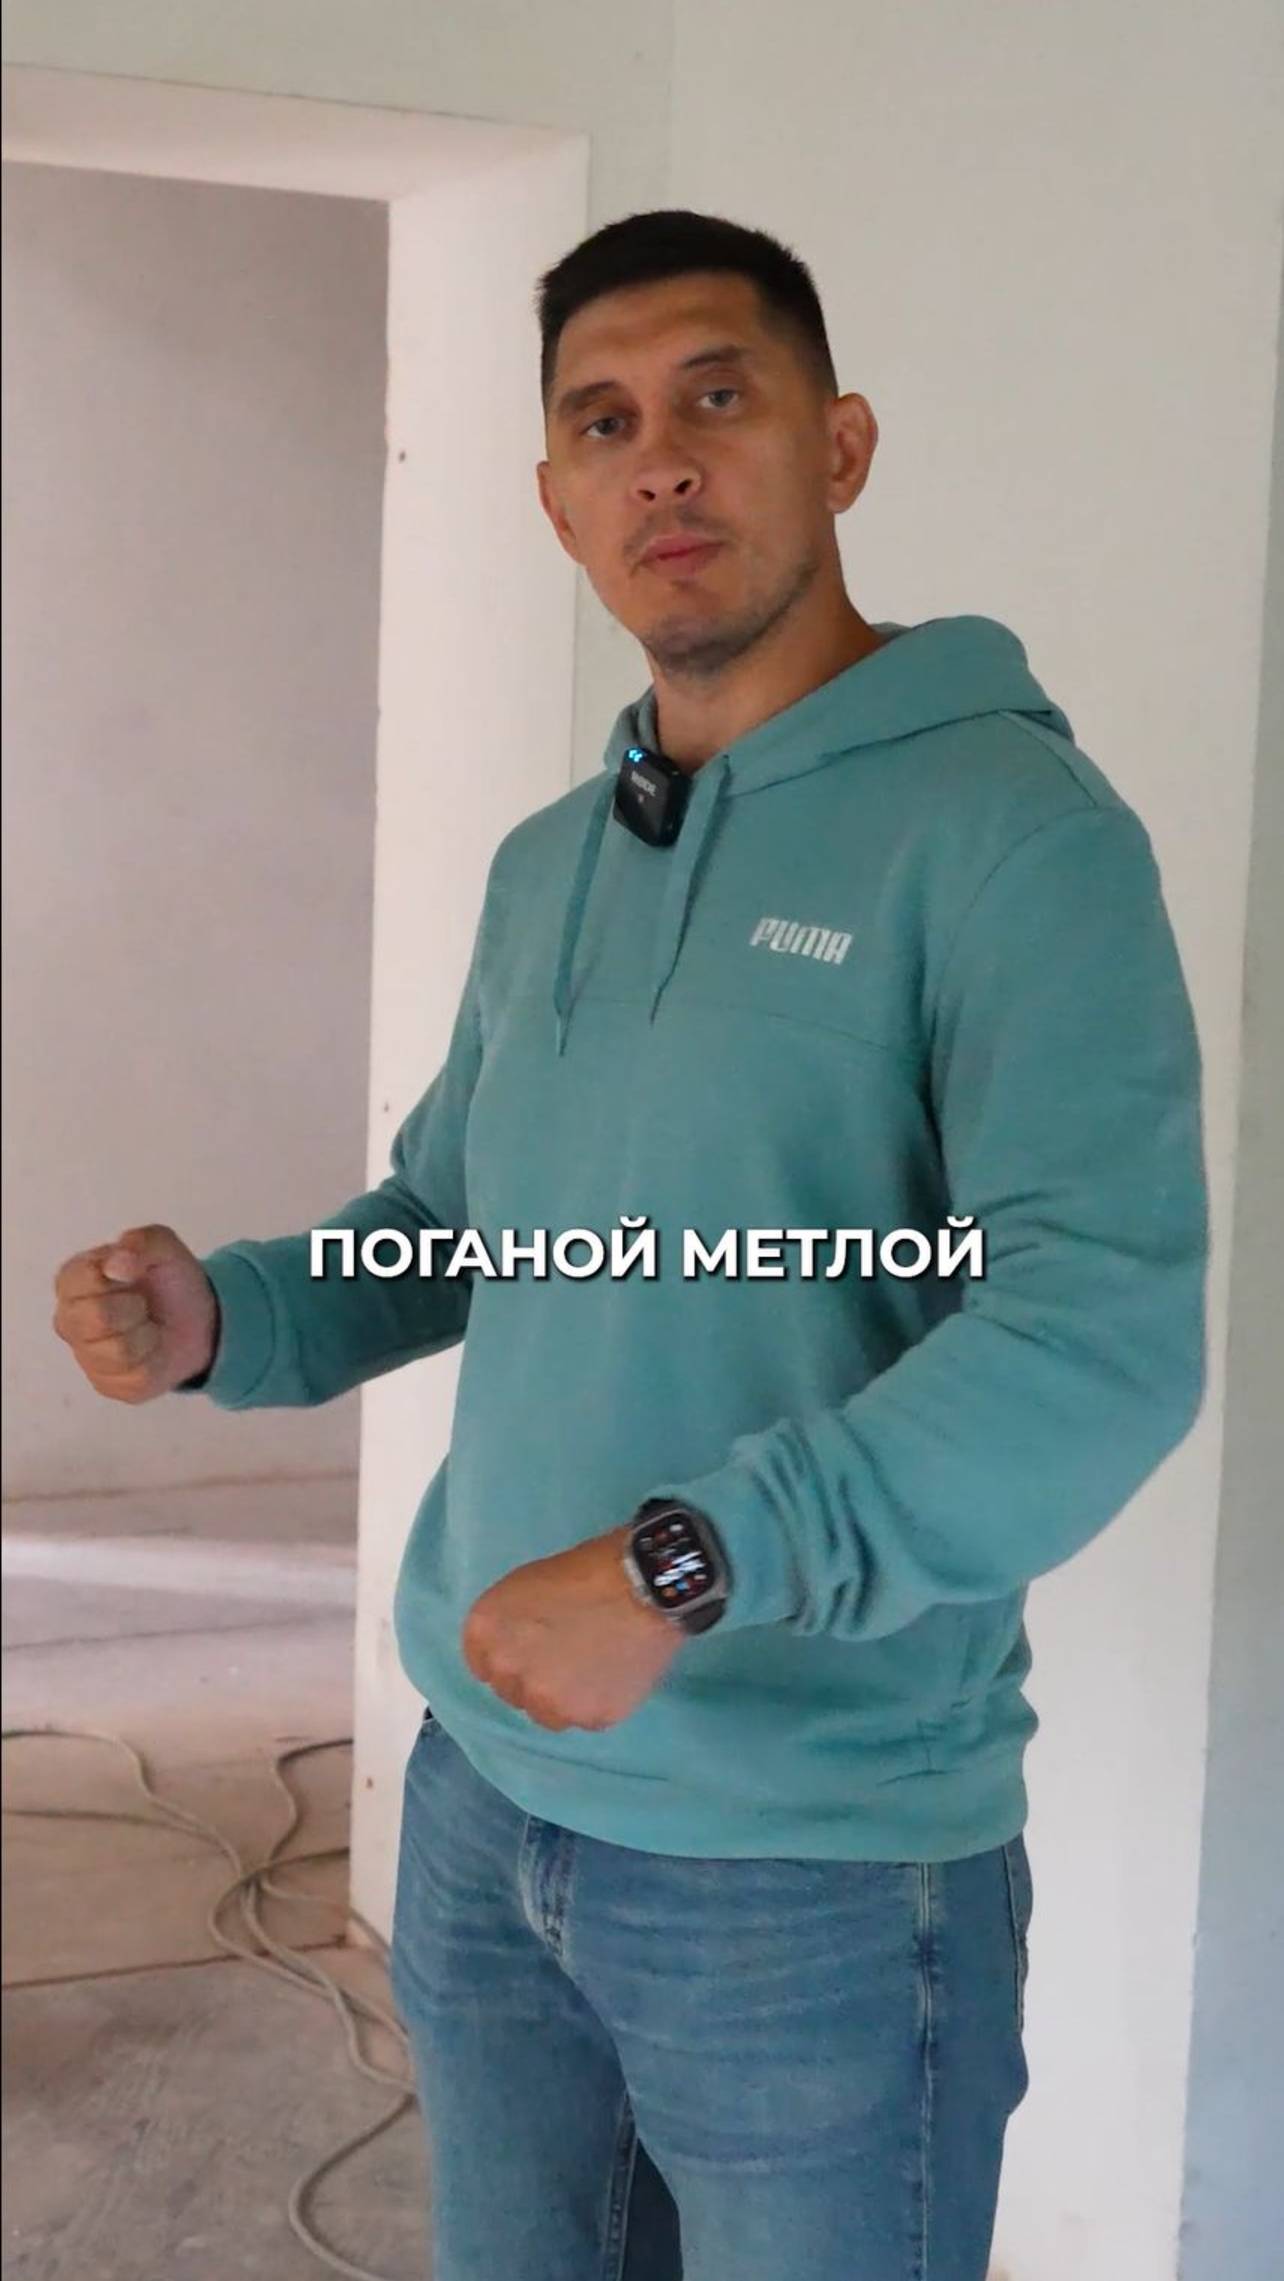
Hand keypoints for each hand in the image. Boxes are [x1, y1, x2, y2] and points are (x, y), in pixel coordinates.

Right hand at [52, 1224, 218, 1402]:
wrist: (200, 1319)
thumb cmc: (169, 1279)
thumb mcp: (164, 1246)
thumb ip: (141, 1242)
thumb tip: (116, 1264)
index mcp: (72, 1281)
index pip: (81, 1279)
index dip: (120, 1275)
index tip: (135, 1273)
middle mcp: (69, 1320)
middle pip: (96, 1318)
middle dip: (133, 1307)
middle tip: (143, 1303)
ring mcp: (85, 1356)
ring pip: (117, 1350)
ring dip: (146, 1333)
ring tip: (149, 1325)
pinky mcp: (107, 1385)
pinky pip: (135, 1375)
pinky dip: (155, 1359)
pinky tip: (153, 1349)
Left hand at [462, 1527, 681, 1731]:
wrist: (643, 1584)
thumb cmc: (586, 1570)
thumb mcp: (528, 1583)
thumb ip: (512, 1623)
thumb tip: (521, 1649)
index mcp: (486, 1631)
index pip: (482, 1664)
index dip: (511, 1656)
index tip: (533, 1648)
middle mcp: (508, 1672)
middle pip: (513, 1692)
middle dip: (534, 1678)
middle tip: (568, 1655)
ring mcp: (547, 1701)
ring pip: (548, 1714)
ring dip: (564, 1698)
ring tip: (595, 1668)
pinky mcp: (588, 1718)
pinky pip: (588, 1718)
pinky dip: (599, 1701)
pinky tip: (617, 1673)